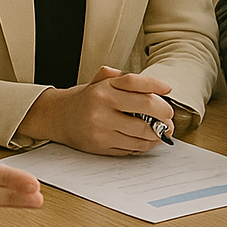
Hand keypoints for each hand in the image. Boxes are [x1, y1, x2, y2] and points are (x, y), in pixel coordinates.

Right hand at [18, 66, 173, 154]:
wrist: (57, 117)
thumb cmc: (84, 99)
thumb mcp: (98, 82)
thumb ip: (121, 78)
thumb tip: (155, 85)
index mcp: (103, 89)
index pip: (135, 83)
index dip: (155, 85)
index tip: (168, 89)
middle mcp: (102, 107)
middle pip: (145, 108)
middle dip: (164, 113)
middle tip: (169, 116)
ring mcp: (102, 129)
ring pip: (142, 132)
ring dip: (158, 133)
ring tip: (164, 130)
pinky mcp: (101, 146)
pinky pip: (131, 147)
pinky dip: (145, 145)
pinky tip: (149, 140)